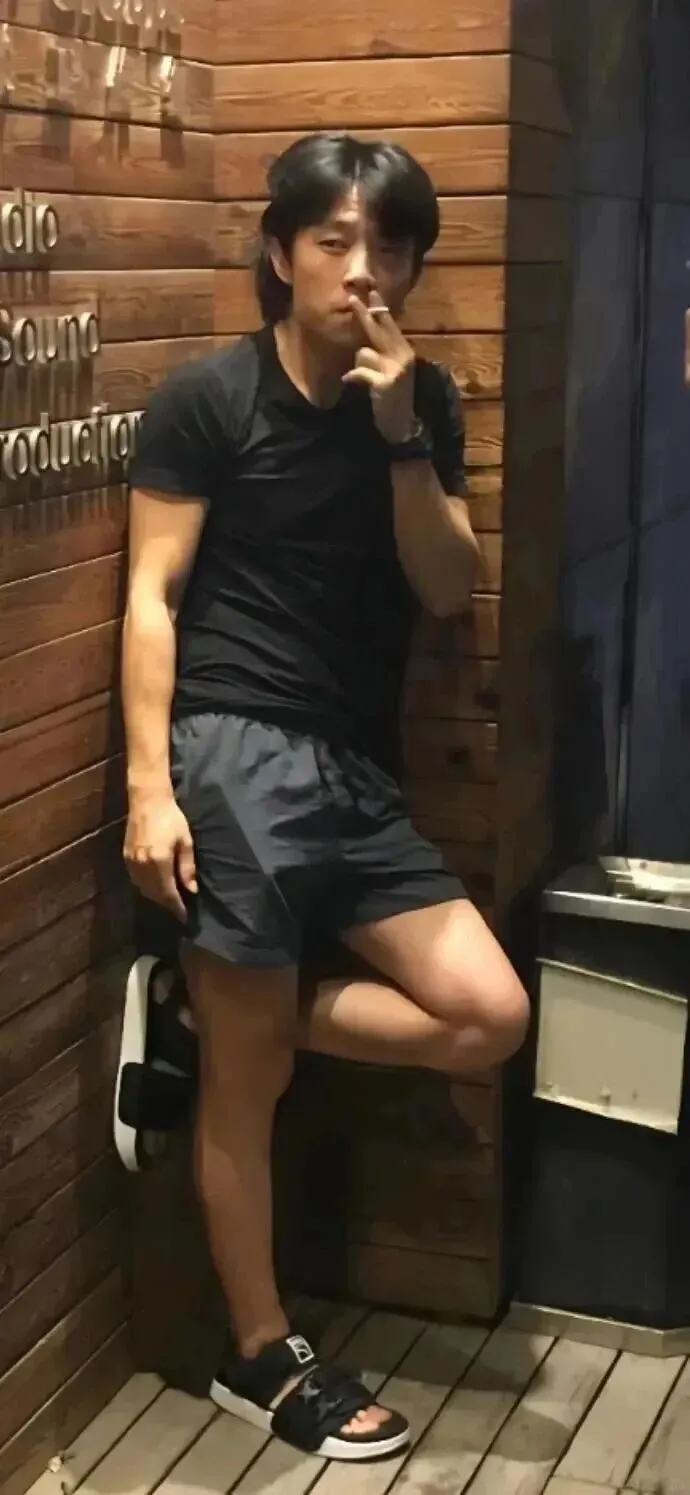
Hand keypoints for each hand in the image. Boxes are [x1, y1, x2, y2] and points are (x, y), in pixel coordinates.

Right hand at [123, 792, 196, 920]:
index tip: (185, 917)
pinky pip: (136, 880)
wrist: (147, 800)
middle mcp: (143, 865)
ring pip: (143, 889)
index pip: (168, 893)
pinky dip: (146, 887)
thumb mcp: (185, 841)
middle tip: (179, 909)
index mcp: (159, 862)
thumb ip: (187, 868)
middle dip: (167, 904)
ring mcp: (132, 862)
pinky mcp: (125, 856)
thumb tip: (192, 890)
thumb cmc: (171, 818)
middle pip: (154, 894)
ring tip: (169, 899)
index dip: (177, 906)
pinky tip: (155, 885)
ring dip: (156, 897)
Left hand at [342, 291, 415, 442]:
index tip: (372, 292)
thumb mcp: (392, 370)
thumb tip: (369, 330)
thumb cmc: (394, 396)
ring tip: (366, 379)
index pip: (390, 325)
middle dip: (364, 313)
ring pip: (363, 352)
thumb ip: (383, 351)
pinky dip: (352, 376)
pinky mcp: (385, 383)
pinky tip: (348, 381)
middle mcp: (403, 356)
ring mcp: (395, 369)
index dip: (379, 309)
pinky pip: (360, 371)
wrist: (403, 425)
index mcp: (405, 351)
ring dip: (358, 365)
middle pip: (378, 329)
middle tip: (352, 297)